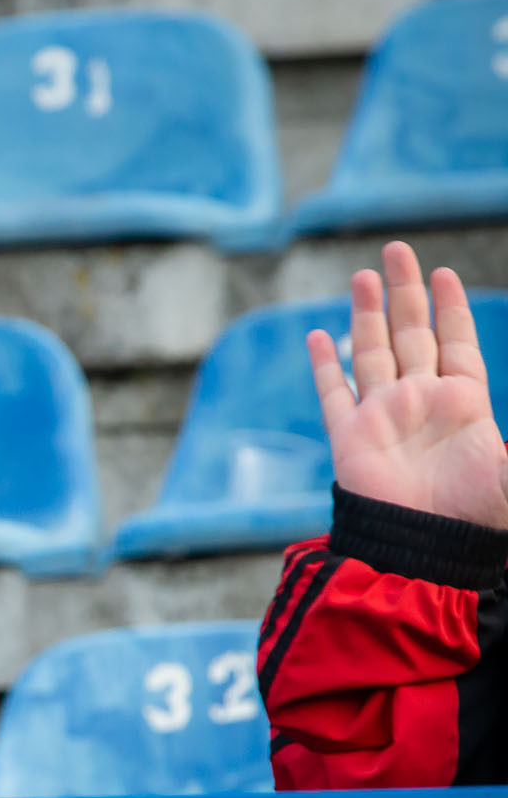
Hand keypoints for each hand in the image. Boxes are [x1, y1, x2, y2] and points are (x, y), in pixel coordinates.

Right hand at [311, 241, 507, 531]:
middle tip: (396, 250)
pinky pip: (334, 393)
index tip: (443, 273)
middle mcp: (420, 401)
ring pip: (372, 352)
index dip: (450, 308)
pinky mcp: (349, 436)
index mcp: (463, 402)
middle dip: (405, 291)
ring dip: (367, 314)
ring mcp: (382, 416)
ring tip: (362, 275)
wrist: (426, 547)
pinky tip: (320, 337)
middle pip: (411, 333)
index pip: (454, 342)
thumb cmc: (478, 513)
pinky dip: (324, 365)